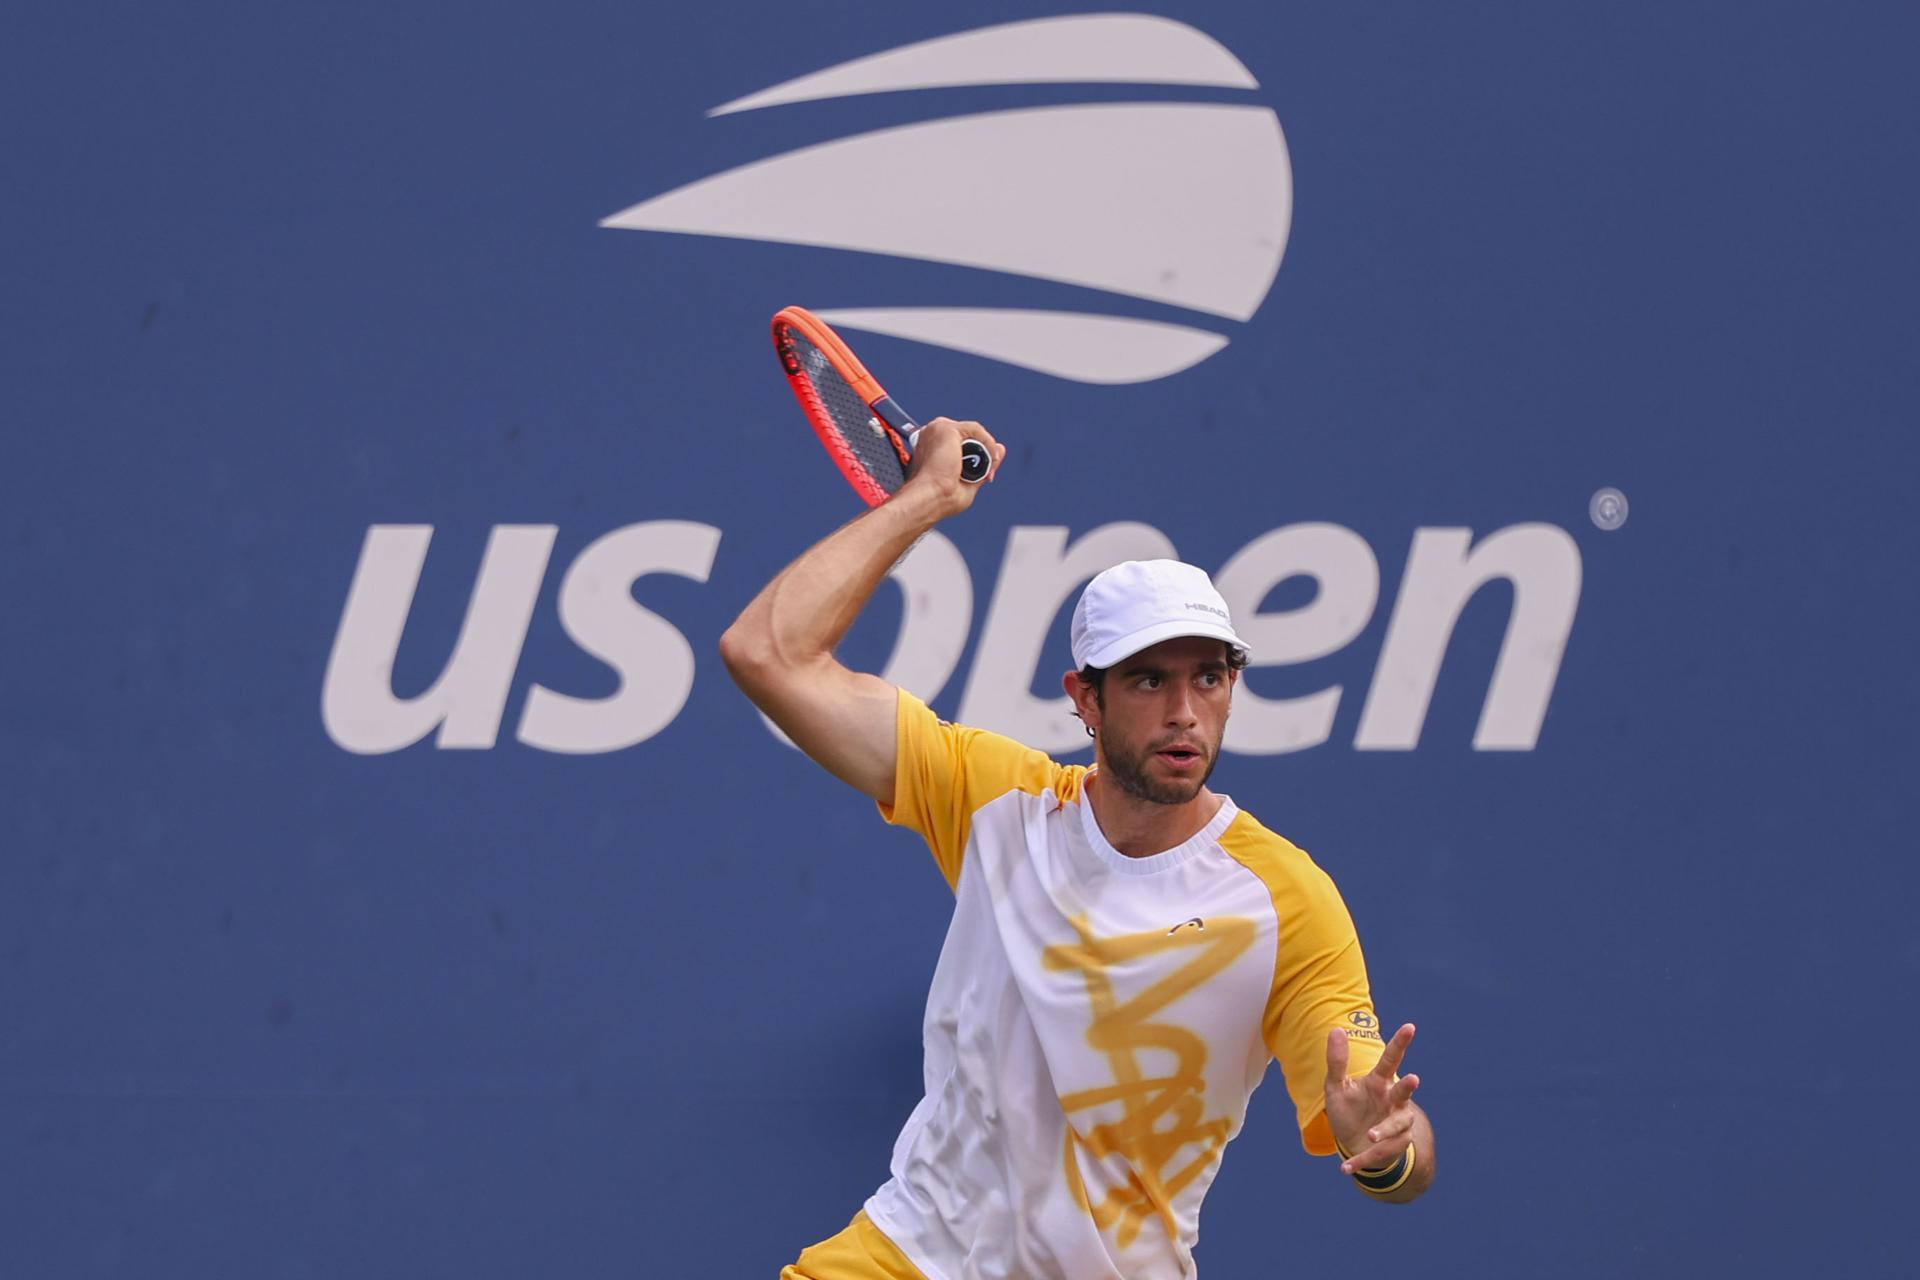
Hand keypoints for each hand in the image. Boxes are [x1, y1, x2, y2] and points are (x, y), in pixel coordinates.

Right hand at [901, 417, 1004, 516]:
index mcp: (931, 450)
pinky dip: (988, 444)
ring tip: (986, 472)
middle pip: (968, 437)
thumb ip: (984, 464)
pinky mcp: (946, 428)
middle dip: (983, 454)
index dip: (976, 458)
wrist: (930, 499)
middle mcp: (932, 437)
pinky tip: (990, 458)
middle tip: (988, 476)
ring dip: (987, 451)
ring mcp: (937, 431)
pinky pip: (976, 429)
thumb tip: (1001, 449)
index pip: (959, 444)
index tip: (984, 475)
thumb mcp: (968, 480)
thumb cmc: (940, 498)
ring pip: (973, 432)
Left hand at [1324, 1022, 1420, 1172]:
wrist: (1351, 1143)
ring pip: (1397, 1125)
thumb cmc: (1348, 1110)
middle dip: (1408, 1086)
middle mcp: (1393, 1101)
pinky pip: (1380, 1153)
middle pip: (1404, 1092)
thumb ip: (1336, 1061)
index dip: (1400, 1043)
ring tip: (1370, 1134)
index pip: (1390, 1060)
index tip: (1410, 1026)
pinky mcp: (1395, 1146)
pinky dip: (1362, 1160)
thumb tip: (1336, 1029)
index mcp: (1378, 1083)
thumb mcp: (1336, 1087)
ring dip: (1385, 1130)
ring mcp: (1397, 1124)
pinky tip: (1344, 1169)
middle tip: (1412, 1078)